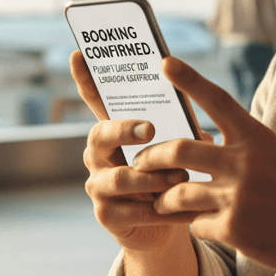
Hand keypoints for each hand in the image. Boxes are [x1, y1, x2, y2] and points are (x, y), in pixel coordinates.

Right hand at [70, 50, 200, 252]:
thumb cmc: (173, 173)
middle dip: (124, 129)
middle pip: (99, 135)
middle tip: (151, 128)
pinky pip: (129, 210)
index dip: (86, 78)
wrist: (168, 222)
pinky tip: (176, 209)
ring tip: (179, 178)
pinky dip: (157, 209)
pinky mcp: (106, 215)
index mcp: (115, 130)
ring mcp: (98, 185)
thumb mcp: (181, 145)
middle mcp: (98, 155)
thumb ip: (183, 129)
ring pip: (118, 178)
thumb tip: (196, 113)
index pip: (96, 100)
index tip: (79, 53)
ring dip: (151, 177)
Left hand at [135, 57, 275, 273]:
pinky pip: (196, 225)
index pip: (218, 100)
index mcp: (256, 137)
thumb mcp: (274, 153)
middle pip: (178, 151)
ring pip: (178, 193)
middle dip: (150, 158)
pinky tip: (207, 226)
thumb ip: (240, 144)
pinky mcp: (234, 229)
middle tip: (139, 163)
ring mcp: (239, 196)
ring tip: (162, 201)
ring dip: (164, 199)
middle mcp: (245, 162)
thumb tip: (201, 138)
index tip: (165, 62)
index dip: (190, 80)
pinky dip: (196, 225)